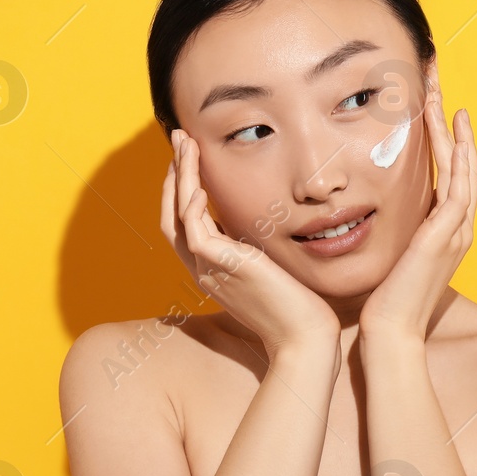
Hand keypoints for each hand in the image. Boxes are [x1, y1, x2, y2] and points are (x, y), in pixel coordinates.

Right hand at [161, 128, 340, 359]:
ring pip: (177, 216)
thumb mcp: (271, 270)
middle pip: (171, 215)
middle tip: (178, 137)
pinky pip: (194, 229)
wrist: (304, 338)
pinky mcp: (222, 268)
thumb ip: (257, 249)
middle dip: (174, 174)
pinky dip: (191, 201)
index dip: (182, 188)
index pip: (185, 223)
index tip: (190, 157)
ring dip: (179, 176)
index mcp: (213, 270)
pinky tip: (198, 180)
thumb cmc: (298, 308)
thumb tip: (261, 225)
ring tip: (184, 143)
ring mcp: (209, 270)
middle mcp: (204, 269)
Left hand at [359, 59, 476, 339]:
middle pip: (463, 164)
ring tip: (442, 93)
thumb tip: (369, 214)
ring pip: (462, 167)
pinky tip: (451, 127)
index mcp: (447, 232)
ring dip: (453, 128)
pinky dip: (458, 153)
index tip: (436, 109)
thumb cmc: (385, 303)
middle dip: (451, 123)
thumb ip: (391, 235)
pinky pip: (457, 183)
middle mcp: (459, 228)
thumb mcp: (390, 259)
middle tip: (440, 85)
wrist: (392, 334)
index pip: (452, 177)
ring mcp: (457, 230)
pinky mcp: (447, 233)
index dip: (448, 141)